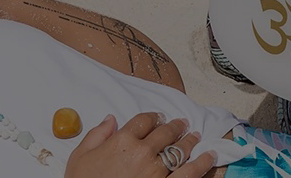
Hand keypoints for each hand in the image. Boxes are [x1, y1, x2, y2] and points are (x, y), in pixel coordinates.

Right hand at [64, 113, 217, 177]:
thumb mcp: (80, 156)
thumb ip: (96, 135)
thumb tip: (110, 119)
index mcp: (121, 140)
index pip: (143, 121)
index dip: (153, 117)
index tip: (158, 118)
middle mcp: (142, 152)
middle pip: (164, 132)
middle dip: (175, 126)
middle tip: (182, 124)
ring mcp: (156, 171)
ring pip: (179, 150)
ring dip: (189, 141)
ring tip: (195, 136)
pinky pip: (189, 173)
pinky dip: (202, 164)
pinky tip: (209, 156)